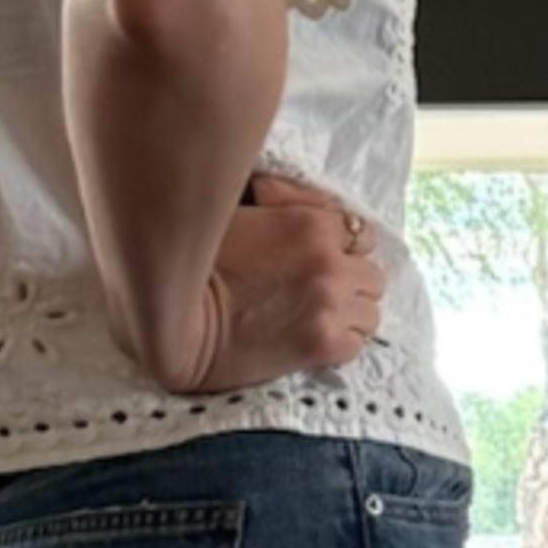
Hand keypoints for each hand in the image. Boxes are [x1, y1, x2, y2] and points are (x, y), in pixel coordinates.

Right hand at [171, 172, 382, 393]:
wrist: (175, 323)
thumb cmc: (198, 262)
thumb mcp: (240, 210)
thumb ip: (287, 201)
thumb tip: (317, 203)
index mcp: (312, 225)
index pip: (361, 233)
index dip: (343, 247)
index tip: (322, 259)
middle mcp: (331, 264)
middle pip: (372, 275)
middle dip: (349, 282)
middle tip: (317, 291)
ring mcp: (331, 306)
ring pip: (371, 312)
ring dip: (349, 314)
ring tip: (316, 317)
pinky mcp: (323, 346)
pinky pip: (357, 344)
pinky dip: (340, 343)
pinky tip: (311, 339)